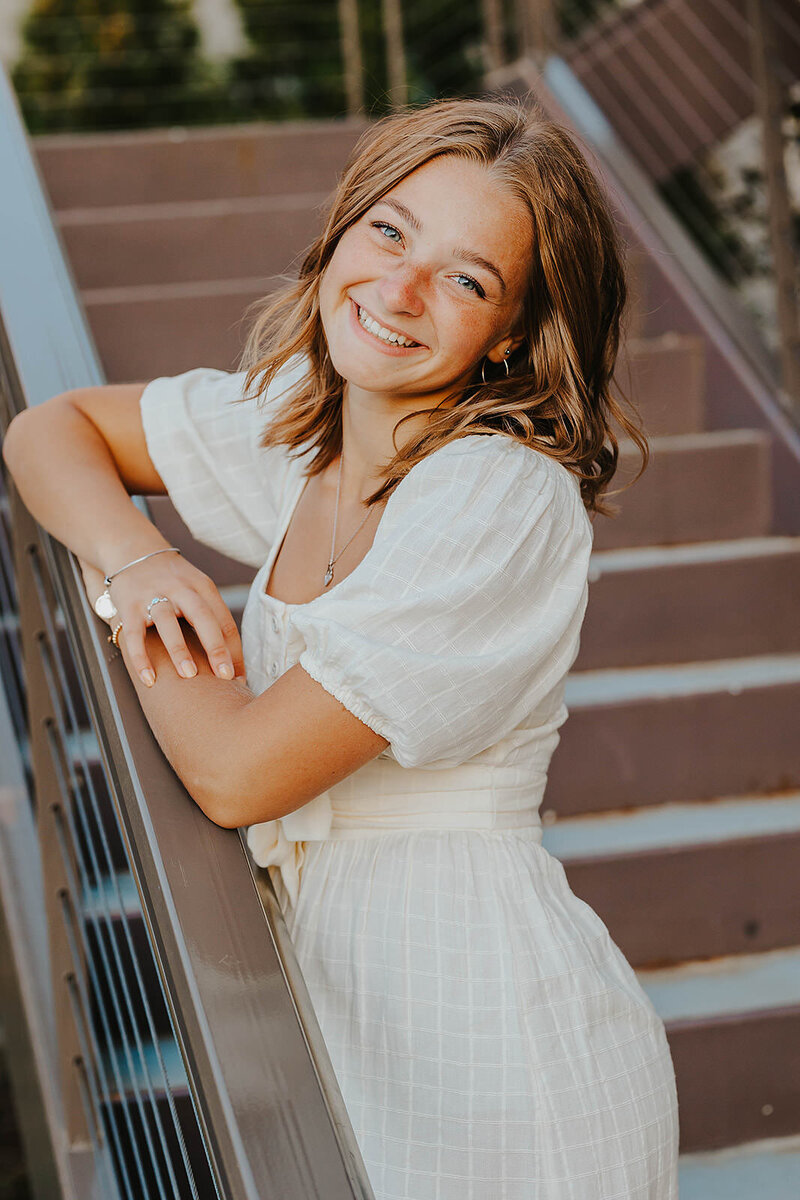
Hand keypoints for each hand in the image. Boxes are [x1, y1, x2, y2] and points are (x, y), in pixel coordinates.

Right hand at [80, 552, 244, 686]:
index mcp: (203, 587)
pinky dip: (140, 657)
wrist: (131, 550)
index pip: (224, 620)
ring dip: (179, 649)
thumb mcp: (196, 588)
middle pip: (202, 617)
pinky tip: (149, 679)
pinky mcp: (129, 606)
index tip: (239, 678)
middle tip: (225, 677)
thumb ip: (211, 616)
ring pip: (168, 622)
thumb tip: (232, 659)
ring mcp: (152, 595)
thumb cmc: (172, 580)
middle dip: (216, 648)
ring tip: (189, 676)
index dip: (234, 650)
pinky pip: (135, 634)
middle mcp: (180, 588)